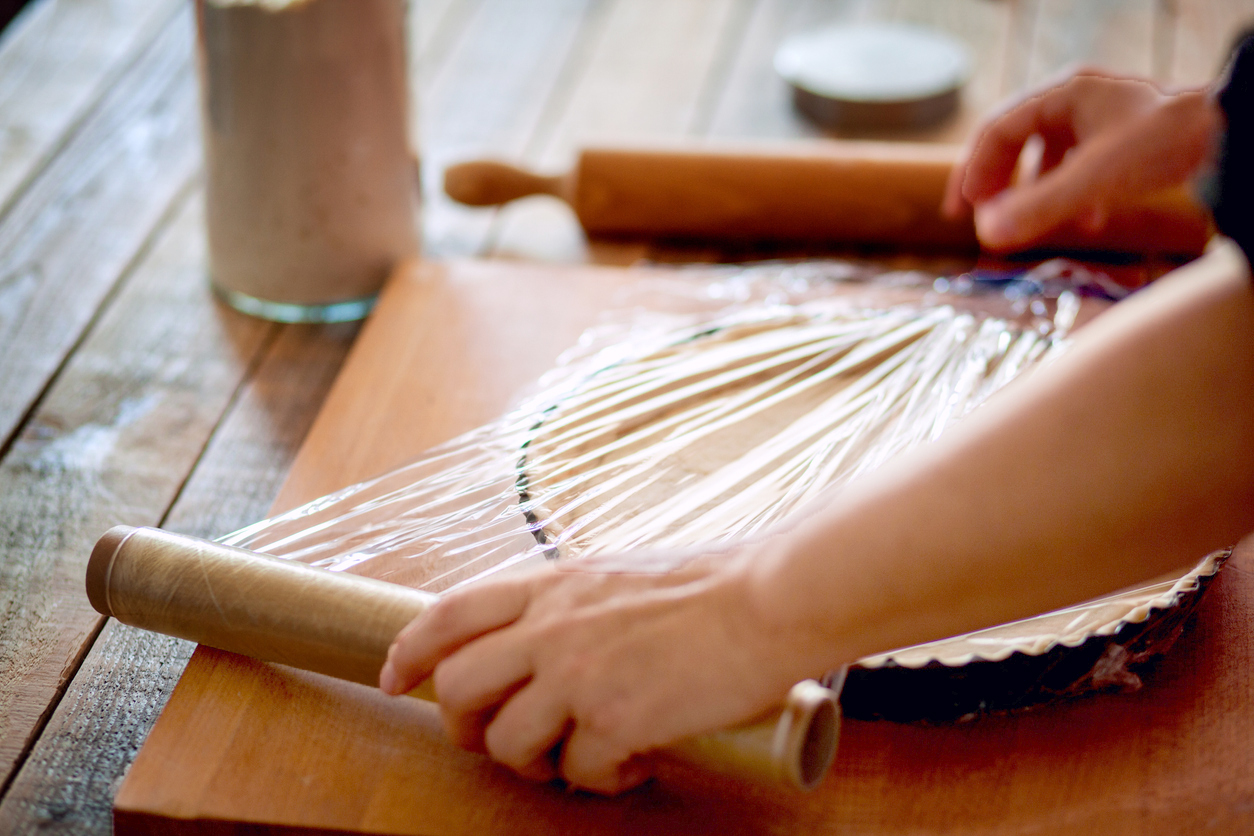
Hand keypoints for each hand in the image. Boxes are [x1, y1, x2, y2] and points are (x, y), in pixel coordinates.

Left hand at [378, 546, 825, 793]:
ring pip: (505, 741)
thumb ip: (569, 602)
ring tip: (572, 757)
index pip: (448, 613)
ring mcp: (579, 674)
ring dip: (531, 762)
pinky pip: (578, 771)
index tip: (396, 676)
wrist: (767, 601)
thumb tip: (542, 641)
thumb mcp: (616, 573)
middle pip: (456, 686)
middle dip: (460, 725)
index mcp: (550, 584)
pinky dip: (600, 779)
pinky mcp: (617, 719)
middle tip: (491, 739)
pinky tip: (632, 764)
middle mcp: (551, 627)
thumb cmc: (708, 583)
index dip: (408, 649)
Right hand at [943, 68, 1220, 249]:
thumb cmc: (1164, 145)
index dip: (972, 171)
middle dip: (999, 184)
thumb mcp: (1093, 180)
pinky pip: (1080, 166)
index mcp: (1064, 94)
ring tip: (1028, 225)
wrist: (1230, 137)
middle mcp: (1078, 100)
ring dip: (1034, 194)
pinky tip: (1085, 223)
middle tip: (981, 219)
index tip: (960, 210)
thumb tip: (986, 236)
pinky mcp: (1122, 140)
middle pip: (1018, 141)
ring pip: (1048, 155)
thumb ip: (1038, 208)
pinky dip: (1071, 196)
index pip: (997, 130)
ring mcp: (1101, 119)